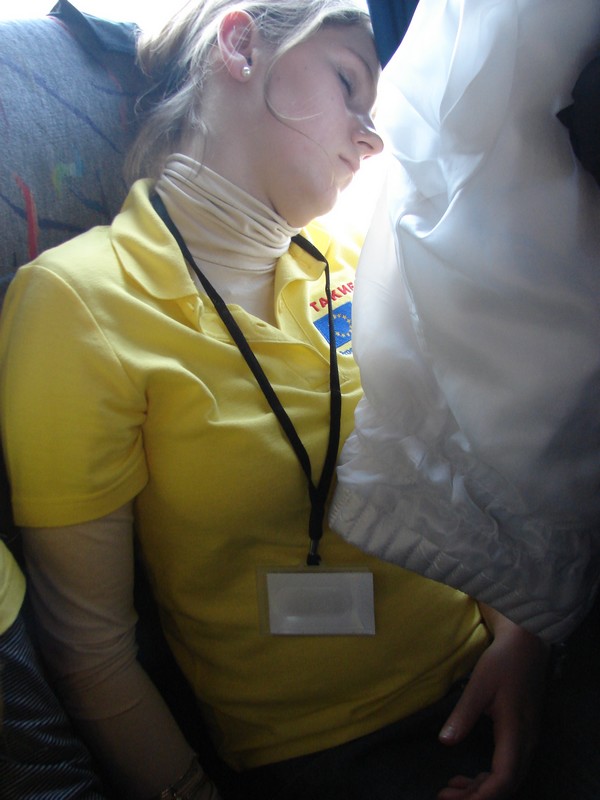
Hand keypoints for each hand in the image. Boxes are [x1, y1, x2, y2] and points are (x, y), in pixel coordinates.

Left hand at [436, 604, 548, 799]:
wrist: (526, 645)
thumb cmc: (502, 663)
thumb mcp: (479, 686)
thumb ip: (463, 715)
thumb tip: (445, 741)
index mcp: (516, 732)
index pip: (504, 778)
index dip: (482, 795)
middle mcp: (526, 741)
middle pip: (507, 784)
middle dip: (477, 796)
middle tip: (445, 797)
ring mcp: (527, 739)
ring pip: (508, 778)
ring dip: (481, 788)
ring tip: (452, 789)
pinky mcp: (522, 735)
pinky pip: (508, 767)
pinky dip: (488, 778)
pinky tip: (468, 777)